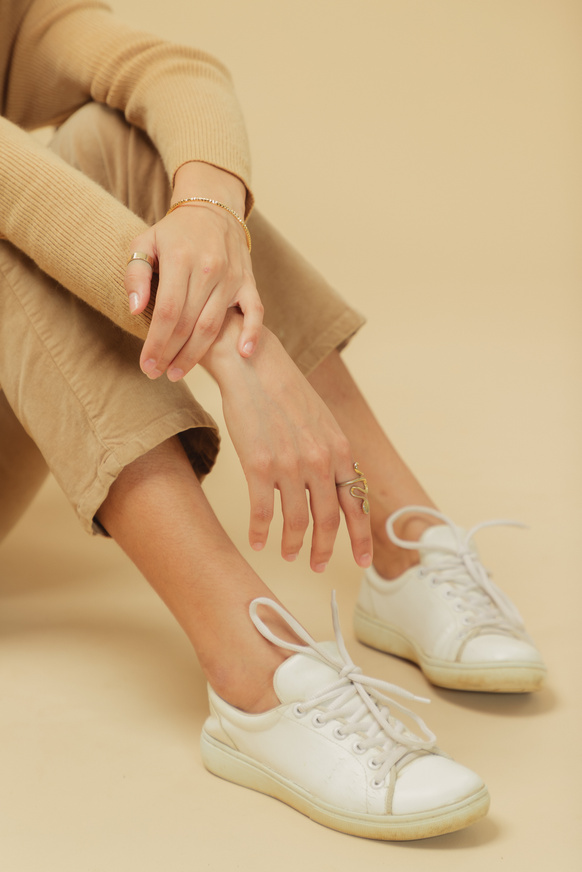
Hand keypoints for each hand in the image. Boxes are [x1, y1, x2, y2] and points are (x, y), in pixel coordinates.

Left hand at [124, 163, 262, 380]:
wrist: (213, 209)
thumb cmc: (173, 232)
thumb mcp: (145, 242)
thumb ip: (135, 274)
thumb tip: (135, 309)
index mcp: (180, 258)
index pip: (168, 311)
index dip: (156, 342)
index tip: (146, 364)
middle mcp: (208, 268)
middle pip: (189, 323)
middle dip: (171, 353)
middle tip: (157, 373)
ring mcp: (232, 276)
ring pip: (214, 324)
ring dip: (196, 354)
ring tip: (177, 372)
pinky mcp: (248, 281)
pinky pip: (255, 310)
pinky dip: (252, 332)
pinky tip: (243, 353)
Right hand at [203, 311, 372, 571]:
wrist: (254, 365)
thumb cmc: (285, 391)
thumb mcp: (322, 421)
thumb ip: (331, 454)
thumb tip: (337, 486)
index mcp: (340, 450)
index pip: (357, 504)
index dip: (360, 537)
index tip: (361, 561)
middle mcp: (320, 461)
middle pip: (328, 520)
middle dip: (323, 549)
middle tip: (316, 565)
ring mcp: (290, 465)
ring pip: (296, 521)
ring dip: (292, 544)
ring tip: (288, 554)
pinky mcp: (259, 466)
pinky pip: (262, 513)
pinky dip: (259, 532)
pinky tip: (257, 541)